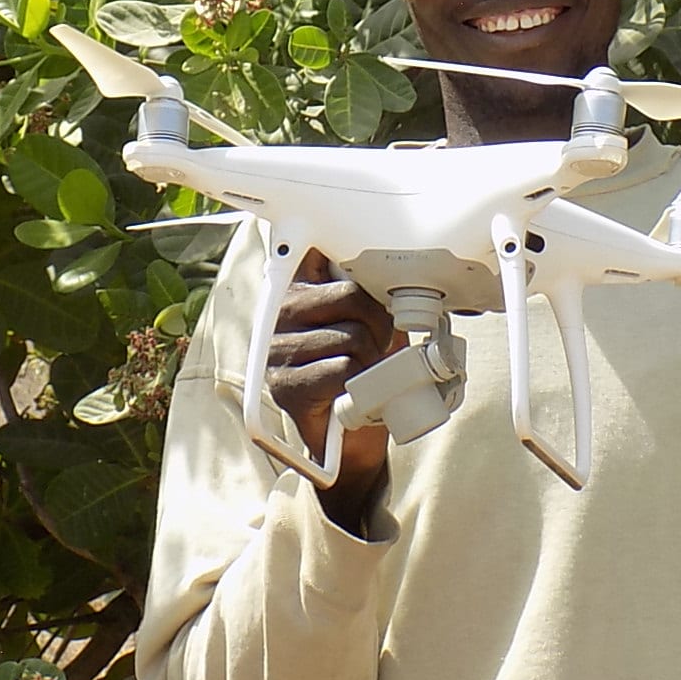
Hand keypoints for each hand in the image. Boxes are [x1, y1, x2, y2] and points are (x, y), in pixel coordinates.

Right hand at [266, 249, 402, 528]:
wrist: (355, 435)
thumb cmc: (367, 369)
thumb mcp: (376, 319)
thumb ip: (375, 287)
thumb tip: (402, 269)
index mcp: (299, 285)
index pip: (315, 244)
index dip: (344, 248)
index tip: (359, 251)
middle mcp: (281, 313)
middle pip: (350, 295)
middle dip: (378, 322)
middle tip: (376, 343)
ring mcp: (278, 350)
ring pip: (352, 337)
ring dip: (371, 359)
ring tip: (364, 370)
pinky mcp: (285, 386)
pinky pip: (342, 370)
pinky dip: (360, 384)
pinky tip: (352, 391)